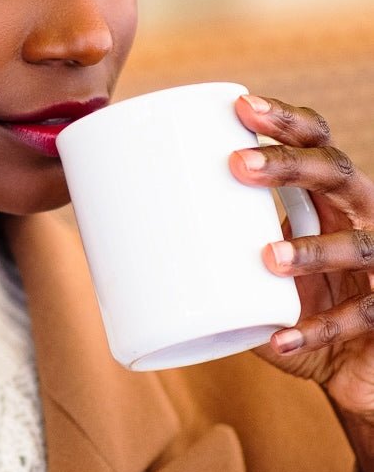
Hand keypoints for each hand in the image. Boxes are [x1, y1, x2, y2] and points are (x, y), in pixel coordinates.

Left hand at [230, 94, 373, 419]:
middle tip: (239, 165)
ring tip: (268, 258)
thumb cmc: (297, 301)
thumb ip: (215, 249)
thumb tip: (122, 236)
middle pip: (337, 174)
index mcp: (329, 196)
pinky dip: (317, 330)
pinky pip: (356, 320)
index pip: (316, 143)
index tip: (241, 106)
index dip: (285, 121)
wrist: (353, 365)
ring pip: (356, 246)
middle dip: (290, 165)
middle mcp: (363, 218)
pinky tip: (281, 338)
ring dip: (311, 250)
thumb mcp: (257, 267)